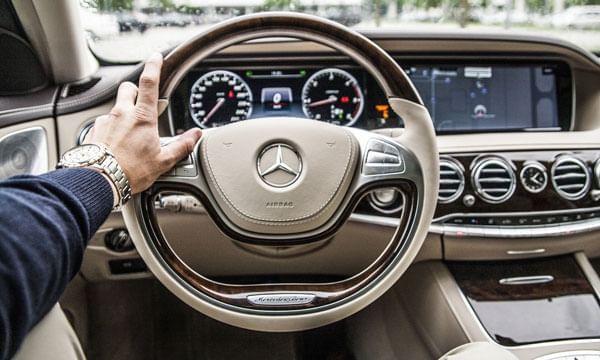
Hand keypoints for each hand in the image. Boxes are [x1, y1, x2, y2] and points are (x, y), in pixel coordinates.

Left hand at [86, 53, 201, 193]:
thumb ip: (181, 145)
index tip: (156, 57)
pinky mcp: (94, 132)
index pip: (149, 82)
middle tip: (143, 103)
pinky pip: (104, 124)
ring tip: (130, 134)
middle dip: (136, 91)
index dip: (154, 66)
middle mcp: (122, 114)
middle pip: (128, 88)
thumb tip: (195, 136)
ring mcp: (105, 122)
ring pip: (116, 107)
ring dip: (124, 114)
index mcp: (142, 118)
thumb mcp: (163, 161)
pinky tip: (115, 145)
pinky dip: (111, 130)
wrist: (99, 181)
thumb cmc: (130, 172)